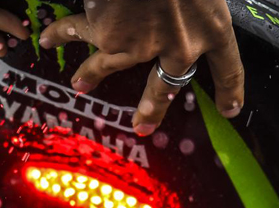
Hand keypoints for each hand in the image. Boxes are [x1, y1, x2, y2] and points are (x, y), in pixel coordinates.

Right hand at [39, 0, 244, 135]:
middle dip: (153, 108)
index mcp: (212, 27)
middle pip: (166, 86)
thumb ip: (194, 2)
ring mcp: (139, 45)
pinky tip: (48, 38)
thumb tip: (181, 5)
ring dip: (92, 76)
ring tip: (80, 86)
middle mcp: (178, 45)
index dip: (230, 89)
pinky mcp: (108, 35)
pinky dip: (61, 33)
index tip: (229, 110)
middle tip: (142, 125)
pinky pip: (80, 32)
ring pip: (111, 66)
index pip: (228, 66)